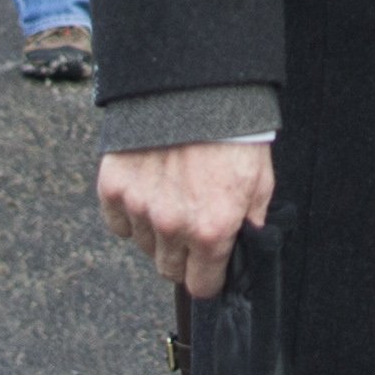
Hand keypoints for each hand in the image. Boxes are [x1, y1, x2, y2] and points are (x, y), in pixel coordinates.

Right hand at [97, 141, 270, 299]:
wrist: (197, 89)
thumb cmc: (234, 132)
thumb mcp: (260, 180)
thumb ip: (251, 221)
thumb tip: (244, 247)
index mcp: (212, 229)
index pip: (202, 284)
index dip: (208, 279)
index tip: (209, 270)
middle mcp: (172, 225)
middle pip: (169, 269)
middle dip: (183, 257)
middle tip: (192, 229)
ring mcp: (140, 207)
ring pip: (144, 245)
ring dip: (157, 233)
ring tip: (174, 198)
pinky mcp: (115, 188)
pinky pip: (119, 222)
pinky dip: (132, 214)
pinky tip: (150, 191)